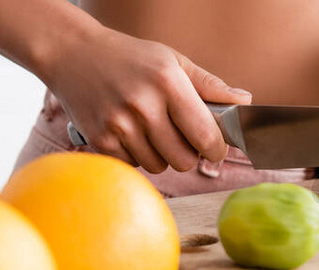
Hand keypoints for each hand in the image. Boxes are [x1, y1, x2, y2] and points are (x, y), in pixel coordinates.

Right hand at [42, 28, 250, 172]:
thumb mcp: (173, 61)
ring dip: (162, 155)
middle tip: (183, 139)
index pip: (206, 136)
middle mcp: (143, 106)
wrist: (73, 53)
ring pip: (159, 166)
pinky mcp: (99, 139)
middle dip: (190, 154)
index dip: (216, 149)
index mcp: (169, 83)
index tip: (215, 148)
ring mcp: (118, 125)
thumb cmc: (131, 57)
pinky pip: (134, 165)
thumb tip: (245, 101)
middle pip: (184, 160)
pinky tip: (132, 134)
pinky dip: (138, 155)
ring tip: (153, 131)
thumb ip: (210, 85)